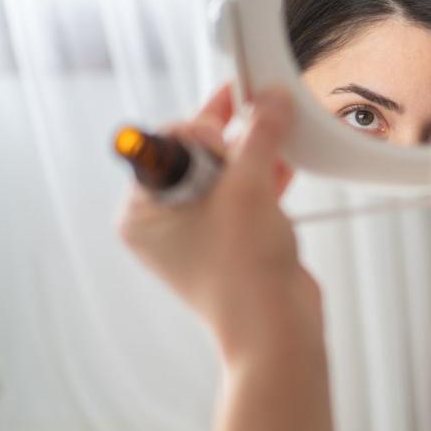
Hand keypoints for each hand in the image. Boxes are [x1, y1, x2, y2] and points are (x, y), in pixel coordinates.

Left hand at [118, 84, 318, 361]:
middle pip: (198, 155)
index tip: (238, 99)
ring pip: (226, 174)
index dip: (205, 123)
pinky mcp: (231, 241)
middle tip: (262, 108)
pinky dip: (265, 177)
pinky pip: (244, 195)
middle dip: (234, 135)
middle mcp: (165, 221)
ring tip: (280, 128)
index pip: (168, 144)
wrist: (275, 331)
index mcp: (143, 211)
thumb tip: (270, 100)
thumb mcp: (249, 189)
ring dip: (254, 153)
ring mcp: (199, 233)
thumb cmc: (244, 275)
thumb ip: (259, 136)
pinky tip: (286, 159)